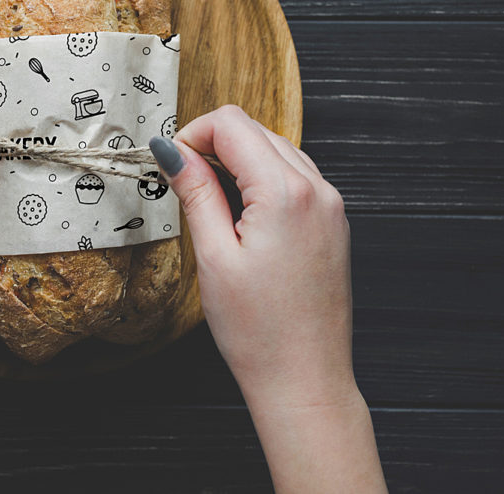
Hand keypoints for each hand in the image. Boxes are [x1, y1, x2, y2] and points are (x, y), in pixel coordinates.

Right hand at [150, 105, 385, 492]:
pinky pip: (295, 175)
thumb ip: (196, 193)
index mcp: (285, 193)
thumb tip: (172, 152)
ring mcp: (330, 206)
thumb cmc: (259, 331)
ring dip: (237, 159)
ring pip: (276, 148)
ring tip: (208, 198)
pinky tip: (240, 210)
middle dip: (212, 144)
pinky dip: (262, 177)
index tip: (170, 163)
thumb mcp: (214, 256)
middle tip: (182, 180)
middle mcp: (316, 190)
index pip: (232, 124)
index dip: (192, 135)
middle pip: (255, 130)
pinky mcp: (333, 222)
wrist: (305, 379)